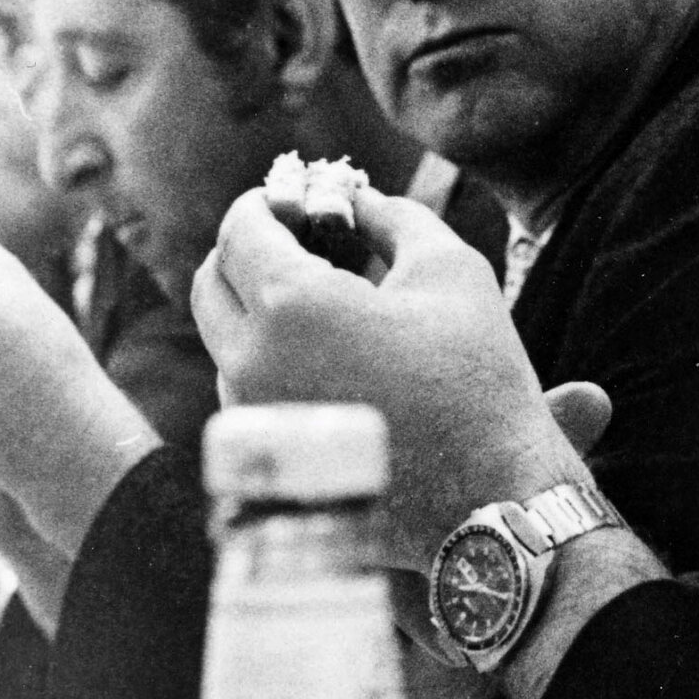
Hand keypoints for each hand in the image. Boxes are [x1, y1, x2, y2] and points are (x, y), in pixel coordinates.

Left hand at [192, 187, 587, 566]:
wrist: (487, 502)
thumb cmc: (476, 382)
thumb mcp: (450, 270)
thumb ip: (394, 216)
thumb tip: (358, 200)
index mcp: (290, 305)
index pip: (238, 228)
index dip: (266, 201)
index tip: (294, 196)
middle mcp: (250, 362)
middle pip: (211, 283)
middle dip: (246, 251)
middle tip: (297, 240)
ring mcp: (250, 418)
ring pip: (224, 341)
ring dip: (258, 309)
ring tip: (325, 302)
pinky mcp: (263, 460)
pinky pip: (243, 392)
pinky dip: (271, 361)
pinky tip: (329, 359)